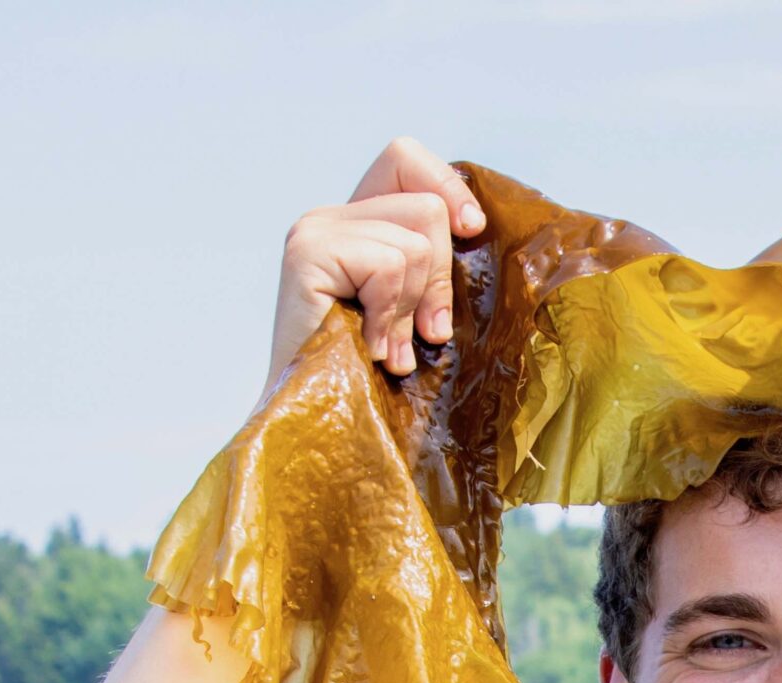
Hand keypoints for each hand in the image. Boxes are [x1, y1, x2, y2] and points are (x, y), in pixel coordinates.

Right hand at [267, 138, 483, 388]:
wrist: (317, 424)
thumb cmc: (368, 378)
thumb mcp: (412, 310)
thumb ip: (430, 265)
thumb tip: (473, 225)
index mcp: (353, 224)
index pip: (404, 159)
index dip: (445, 186)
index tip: (470, 230)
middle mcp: (328, 217)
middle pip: (426, 209)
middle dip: (439, 280)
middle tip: (423, 336)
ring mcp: (314, 230)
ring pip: (415, 243)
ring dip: (411, 309)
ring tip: (389, 350)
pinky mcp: (308, 252)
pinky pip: (389, 266)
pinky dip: (389, 316)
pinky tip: (369, 348)